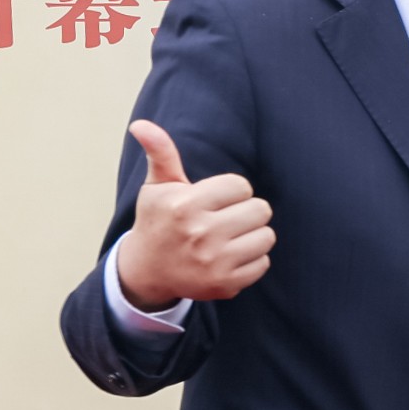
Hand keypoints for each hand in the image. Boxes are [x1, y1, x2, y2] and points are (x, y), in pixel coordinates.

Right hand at [112, 121, 273, 308]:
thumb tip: (141, 124)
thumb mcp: (157, 186)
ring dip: (253, 235)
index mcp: (185, 205)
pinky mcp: (225, 285)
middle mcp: (200, 234)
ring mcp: (214, 262)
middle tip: (226, 218)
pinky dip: (252, 259)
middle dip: (246, 211)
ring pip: (266, 236)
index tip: (215, 200)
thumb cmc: (159, 221)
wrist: (147, 271)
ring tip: (229, 237)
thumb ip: (160, 152)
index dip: (231, 191)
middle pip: (260, 209)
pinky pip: (263, 263)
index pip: (241, 186)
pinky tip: (230, 257)